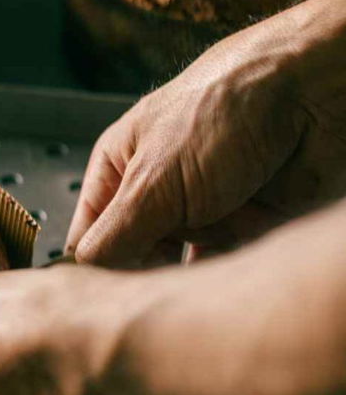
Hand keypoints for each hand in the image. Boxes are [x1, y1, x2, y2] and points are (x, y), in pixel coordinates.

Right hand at [66, 0, 345, 266]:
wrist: (311, 96)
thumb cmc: (225, 111)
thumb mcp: (154, 181)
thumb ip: (115, 236)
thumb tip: (82, 276)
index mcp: (120, 168)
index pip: (87, 236)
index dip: (91, 269)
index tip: (101, 298)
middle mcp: (158, 190)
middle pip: (135, 258)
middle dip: (151, 267)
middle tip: (159, 276)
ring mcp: (202, 209)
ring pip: (182, 266)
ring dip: (196, 262)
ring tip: (214, 236)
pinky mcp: (245, 226)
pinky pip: (224, 268)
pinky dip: (228, 270)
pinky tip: (233, 254)